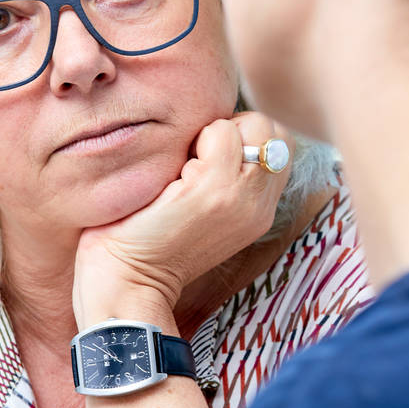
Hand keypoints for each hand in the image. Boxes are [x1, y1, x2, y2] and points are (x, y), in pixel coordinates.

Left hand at [73, 111, 291, 326]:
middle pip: (274, 131)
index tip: (209, 157)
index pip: (280, 145)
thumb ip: (226, 176)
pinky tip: (173, 176)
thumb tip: (219, 127)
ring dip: (214, 134)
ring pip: (253, 126)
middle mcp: (261, 206)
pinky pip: (220, 132)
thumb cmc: (148, 240)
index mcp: (260, 211)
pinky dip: (194, 140)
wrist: (127, 281)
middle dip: (236, 128)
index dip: (246, 136)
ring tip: (186, 167)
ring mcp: (242, 198)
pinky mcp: (213, 191)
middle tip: (198, 157)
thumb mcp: (205, 208)